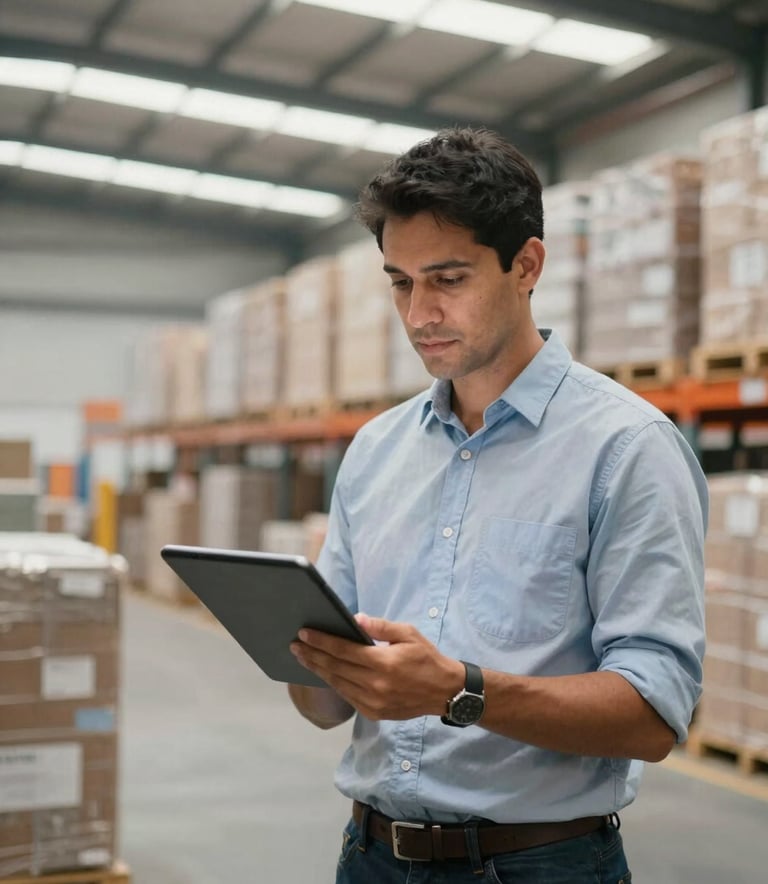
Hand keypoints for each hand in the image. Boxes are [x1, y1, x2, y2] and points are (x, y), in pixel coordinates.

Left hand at [290, 614, 463, 720]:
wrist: (445, 691)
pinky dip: (334, 683)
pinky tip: (324, 673)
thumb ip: (380, 627)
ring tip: (303, 658)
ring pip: (338, 684)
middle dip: (312, 655)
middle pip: (335, 668)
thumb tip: (355, 619)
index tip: (303, 634)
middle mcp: (375, 685)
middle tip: (295, 645)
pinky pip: (347, 696)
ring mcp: (373, 702)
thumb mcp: (408, 634)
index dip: (321, 641)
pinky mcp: (374, 713)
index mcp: (383, 663)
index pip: (343, 650)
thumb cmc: (427, 658)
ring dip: (318, 670)